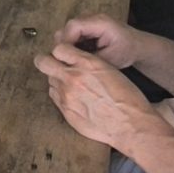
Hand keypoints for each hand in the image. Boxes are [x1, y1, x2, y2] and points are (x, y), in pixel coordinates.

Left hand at [34, 37, 153, 150]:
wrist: (129, 124)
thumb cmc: (126, 98)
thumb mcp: (110, 70)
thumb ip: (89, 64)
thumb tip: (75, 61)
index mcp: (88, 63)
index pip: (59, 48)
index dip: (60, 51)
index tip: (63, 55)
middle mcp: (74, 77)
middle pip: (43, 62)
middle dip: (46, 61)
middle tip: (52, 65)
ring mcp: (67, 95)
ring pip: (49, 80)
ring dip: (56, 80)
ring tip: (70, 85)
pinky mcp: (66, 110)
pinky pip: (54, 97)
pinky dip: (60, 95)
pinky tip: (72, 97)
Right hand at [55, 13, 138, 68]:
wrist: (136, 44)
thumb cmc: (127, 51)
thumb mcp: (111, 59)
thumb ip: (90, 59)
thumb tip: (70, 62)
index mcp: (100, 22)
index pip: (73, 26)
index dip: (66, 42)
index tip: (66, 58)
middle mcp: (92, 17)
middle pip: (67, 28)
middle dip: (65, 47)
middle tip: (70, 62)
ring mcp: (88, 20)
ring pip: (67, 32)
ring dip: (69, 47)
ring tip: (78, 60)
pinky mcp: (85, 25)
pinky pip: (71, 34)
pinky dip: (73, 46)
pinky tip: (81, 55)